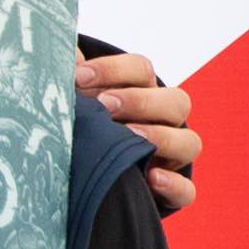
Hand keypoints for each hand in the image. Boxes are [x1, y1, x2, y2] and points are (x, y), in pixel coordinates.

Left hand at [77, 48, 198, 215]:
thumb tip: (58, 57)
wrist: (87, 177)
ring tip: (128, 136)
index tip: (78, 77)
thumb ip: (70, 81)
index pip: (141, 70)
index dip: (112, 69)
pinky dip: (174, 184)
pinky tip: (151, 178)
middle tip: (104, 105)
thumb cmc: (83, 128)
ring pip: (189, 142)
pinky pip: (187, 190)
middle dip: (139, 100)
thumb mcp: (76, 103)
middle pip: (175, 101)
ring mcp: (173, 157)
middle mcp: (164, 122)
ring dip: (161, 137)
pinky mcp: (172, 192)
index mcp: (142, 92)